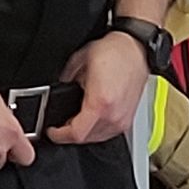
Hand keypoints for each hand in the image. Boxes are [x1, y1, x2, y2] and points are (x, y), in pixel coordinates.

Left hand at [52, 28, 150, 145]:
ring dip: (84, 133)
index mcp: (100, 103)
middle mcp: (113, 115)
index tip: (52, 131)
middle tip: (61, 124)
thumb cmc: (115, 52)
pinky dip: (96, 130)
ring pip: (97, 138)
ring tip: (76, 120)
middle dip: (70, 133)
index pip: (76, 134)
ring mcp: (122, 120)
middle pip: (86, 139)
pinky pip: (108, 133)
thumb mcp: (80, 60)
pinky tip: (91, 118)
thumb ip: (65, 79)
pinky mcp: (128, 119)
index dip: (59, 135)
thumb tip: (58, 90)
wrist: (136, 50)